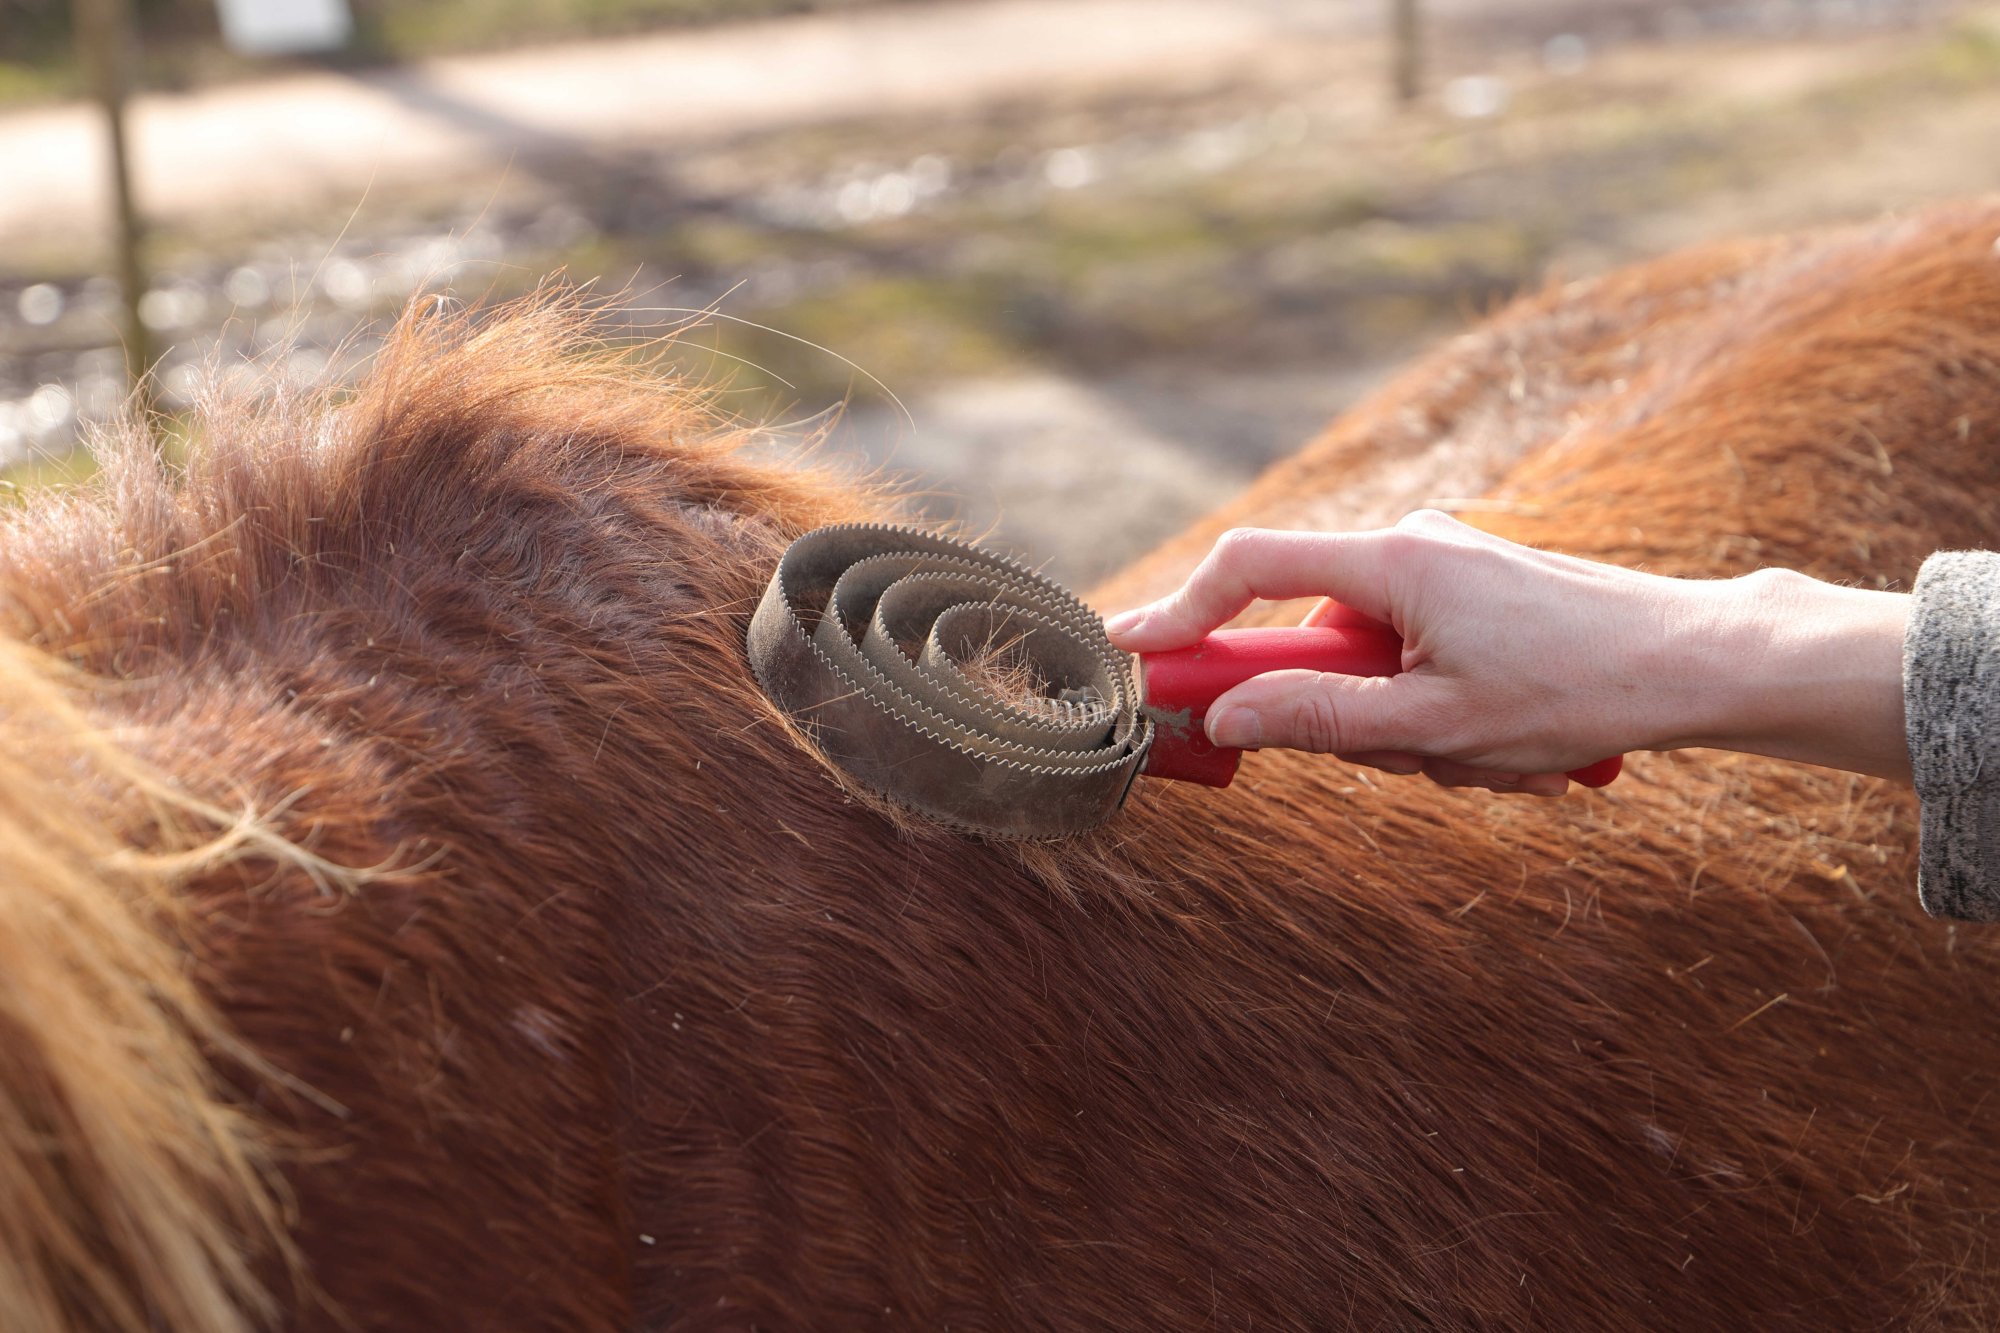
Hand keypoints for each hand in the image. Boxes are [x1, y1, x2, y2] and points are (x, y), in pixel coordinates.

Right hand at [1104, 512, 1910, 794]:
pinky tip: (1508, 749)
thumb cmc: (1579, 688)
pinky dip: (1443, 720)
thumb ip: (1317, 719)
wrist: (1700, 664)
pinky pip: (1416, 666)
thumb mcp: (1435, 727)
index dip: (1181, 609)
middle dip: (1344, 718)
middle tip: (1414, 762)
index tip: (1132, 652)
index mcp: (1394, 560)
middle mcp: (1412, 549)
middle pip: (1312, 637)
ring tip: (1492, 760)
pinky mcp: (1474, 599)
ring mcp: (1446, 572)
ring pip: (1370, 668)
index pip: (1251, 566)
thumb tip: (1224, 719)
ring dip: (1410, 734)